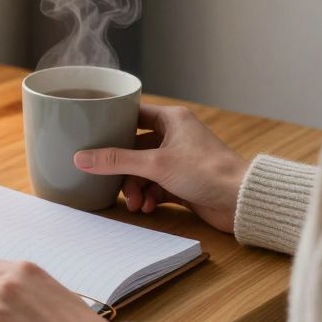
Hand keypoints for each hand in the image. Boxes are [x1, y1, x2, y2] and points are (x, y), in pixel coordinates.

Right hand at [74, 103, 248, 232]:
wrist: (241, 200)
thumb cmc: (206, 171)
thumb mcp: (155, 164)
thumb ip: (116, 161)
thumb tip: (80, 158)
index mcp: (171, 119)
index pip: (133, 114)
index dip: (112, 125)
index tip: (91, 136)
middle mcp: (175, 136)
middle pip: (134, 148)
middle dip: (122, 169)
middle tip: (114, 184)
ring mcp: (179, 160)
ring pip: (143, 171)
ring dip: (135, 188)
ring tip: (135, 203)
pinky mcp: (183, 182)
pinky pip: (155, 187)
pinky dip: (148, 197)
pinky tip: (148, 207)